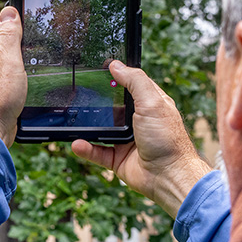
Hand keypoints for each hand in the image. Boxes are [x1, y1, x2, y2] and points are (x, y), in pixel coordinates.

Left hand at [0, 6, 26, 147]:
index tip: (31, 24)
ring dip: (19, 56)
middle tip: (35, 43)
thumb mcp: (8, 59)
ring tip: (31, 61)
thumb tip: (9, 10)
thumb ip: (9, 34)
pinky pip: (8, 70)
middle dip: (19, 38)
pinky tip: (26, 76)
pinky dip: (18, 70)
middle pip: (2, 38)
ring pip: (6, 55)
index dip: (15, 20)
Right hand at [71, 61, 210, 216]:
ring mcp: (126, 140)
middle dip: (97, 102)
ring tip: (73, 119)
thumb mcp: (152, 102)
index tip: (99, 68)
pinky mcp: (117, 158)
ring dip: (87, 127)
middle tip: (78, 93)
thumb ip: (135, 81)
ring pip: (101, 129)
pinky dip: (86, 148)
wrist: (168, 175)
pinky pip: (96, 152)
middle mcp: (137, 121)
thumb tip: (116, 65)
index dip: (116, 76)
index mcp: (150, 104)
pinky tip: (77, 143)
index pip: (131, 85)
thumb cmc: (167, 139)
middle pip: (112, 106)